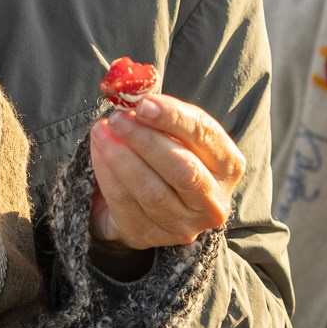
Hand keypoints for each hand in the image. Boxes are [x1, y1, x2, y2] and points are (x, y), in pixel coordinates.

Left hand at [89, 87, 244, 258]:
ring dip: (121, 157)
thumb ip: (160, 113)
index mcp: (228, 165)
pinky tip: (98, 152)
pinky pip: (124, 203)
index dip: (173, 118)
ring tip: (101, 131)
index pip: (204, 137)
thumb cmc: (166, 153)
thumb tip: (132, 91)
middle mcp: (212, 202)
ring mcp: (182, 225)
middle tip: (117, 118)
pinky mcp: (147, 235)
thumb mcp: (173, 132)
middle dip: (145, 140)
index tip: (143, 103)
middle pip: (181, 170)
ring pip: (151, 191)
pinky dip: (107, 174)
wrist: (147, 200)